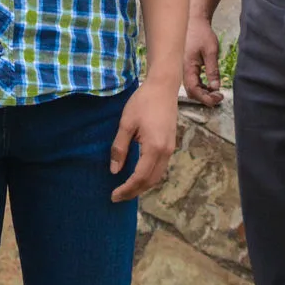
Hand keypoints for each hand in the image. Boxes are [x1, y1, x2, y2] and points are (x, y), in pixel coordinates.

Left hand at [110, 82, 178, 200]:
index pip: (140, 177)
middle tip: (117, 196)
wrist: (163, 87)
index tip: (113, 195)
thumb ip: (120, 148)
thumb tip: (115, 171)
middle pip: (151, 181)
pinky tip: (138, 175)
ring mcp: (170, 149)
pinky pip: (160, 167)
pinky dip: (149, 176)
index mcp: (154, 148)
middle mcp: (165, 152)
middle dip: (134, 192)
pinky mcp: (170, 144)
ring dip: (142, 186)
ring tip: (126, 189)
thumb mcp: (126, 124)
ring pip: (157, 176)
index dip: (126, 189)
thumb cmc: (142, 102)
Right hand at [182, 18, 223, 106]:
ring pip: (191, 87)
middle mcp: (182, 69)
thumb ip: (213, 70)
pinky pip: (192, 81)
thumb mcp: (211, 51)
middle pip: (191, 92)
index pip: (193, 90)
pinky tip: (210, 85)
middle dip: (205, 97)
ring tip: (216, 92)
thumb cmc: (201, 34)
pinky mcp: (186, 66)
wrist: (194, 21)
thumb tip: (215, 87)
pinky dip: (201, 86)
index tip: (218, 98)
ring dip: (203, 92)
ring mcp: (183, 68)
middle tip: (219, 96)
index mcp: (187, 66)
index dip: (206, 98)